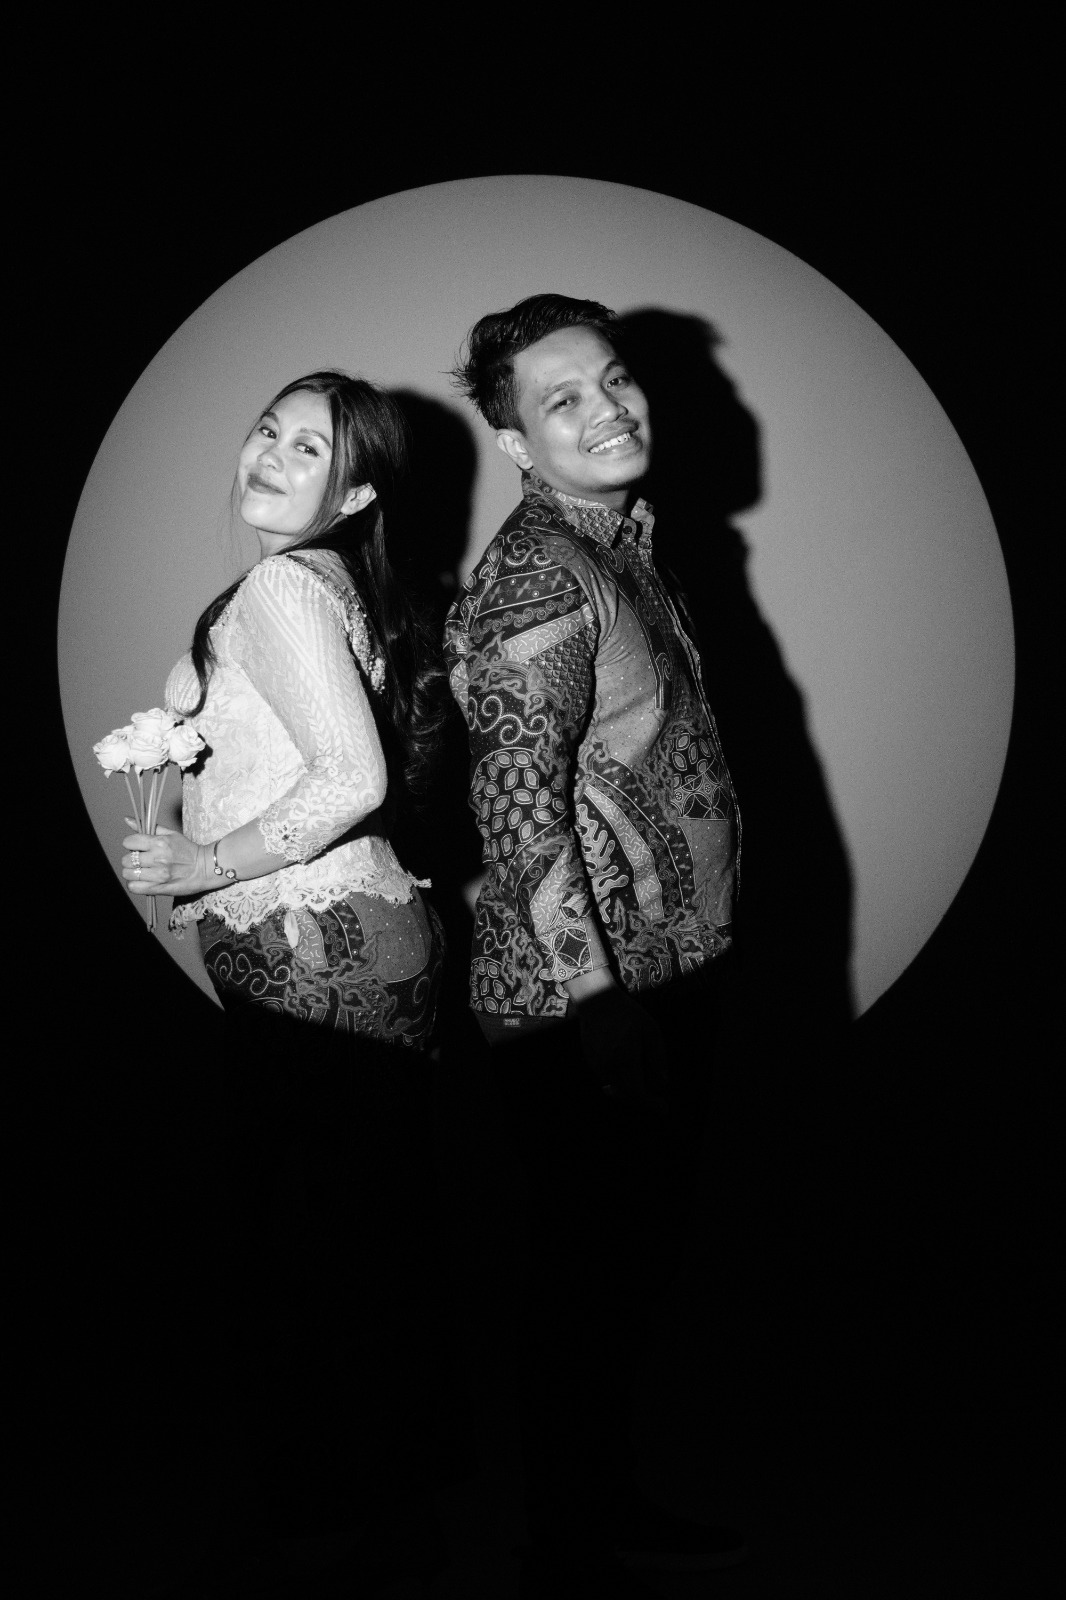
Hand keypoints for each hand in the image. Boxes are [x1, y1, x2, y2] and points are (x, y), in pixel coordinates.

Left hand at [121, 825, 213, 897]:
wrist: (206, 868)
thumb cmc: (188, 850)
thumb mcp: (171, 834)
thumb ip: (149, 827)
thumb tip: (127, 819)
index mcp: (159, 842)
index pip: (129, 842)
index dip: (130, 844)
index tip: (137, 847)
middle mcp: (157, 858)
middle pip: (126, 860)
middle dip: (130, 860)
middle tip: (140, 861)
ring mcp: (158, 874)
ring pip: (128, 874)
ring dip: (132, 873)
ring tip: (142, 872)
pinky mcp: (159, 888)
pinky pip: (134, 887)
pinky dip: (135, 885)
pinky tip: (143, 881)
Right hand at [567, 975, 669, 1114]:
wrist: (598, 1001)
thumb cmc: (628, 1014)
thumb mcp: (651, 1032)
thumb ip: (657, 1059)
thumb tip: (663, 1083)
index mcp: (625, 1062)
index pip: (637, 1094)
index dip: (651, 1105)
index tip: (664, 1109)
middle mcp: (608, 1068)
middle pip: (625, 1096)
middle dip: (642, 1101)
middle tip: (656, 1100)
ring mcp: (596, 1065)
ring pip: (613, 1091)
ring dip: (629, 1094)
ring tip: (644, 1088)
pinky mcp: (590, 1061)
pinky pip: (605, 1081)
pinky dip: (618, 1084)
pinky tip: (628, 1075)